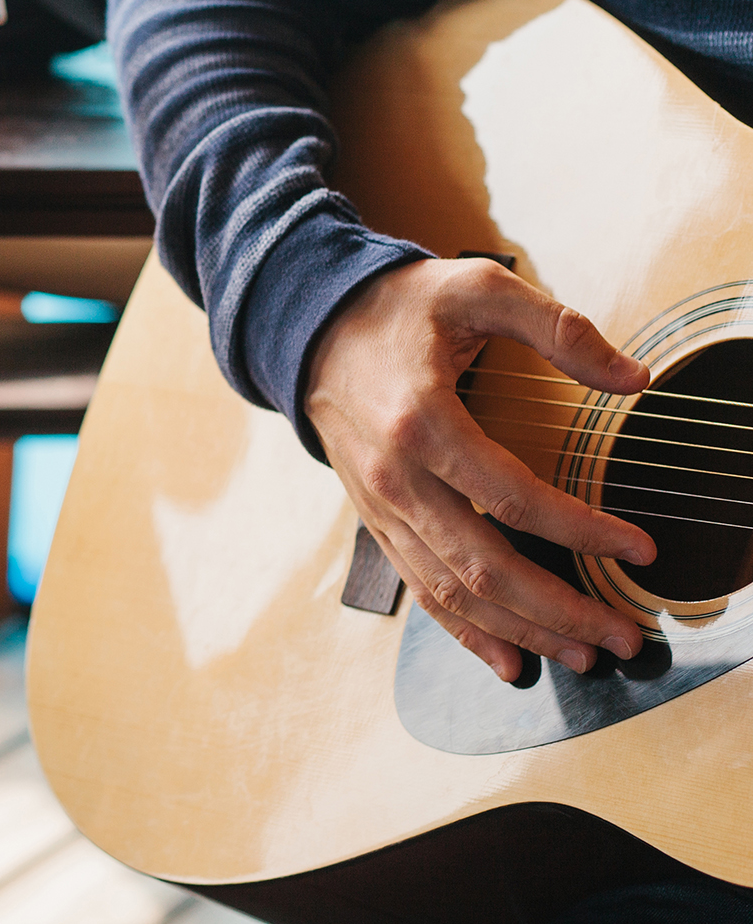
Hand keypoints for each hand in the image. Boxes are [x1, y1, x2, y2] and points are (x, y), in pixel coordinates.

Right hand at [304, 257, 654, 681]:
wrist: (311, 328)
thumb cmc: (399, 309)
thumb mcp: (478, 290)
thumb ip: (559, 328)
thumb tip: (633, 378)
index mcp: (422, 422)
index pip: (513, 495)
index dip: (581, 530)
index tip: (638, 549)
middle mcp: (396, 478)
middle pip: (483, 565)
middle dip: (560, 609)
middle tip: (622, 635)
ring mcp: (382, 507)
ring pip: (453, 590)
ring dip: (522, 630)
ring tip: (582, 655)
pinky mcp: (377, 522)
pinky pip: (421, 590)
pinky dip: (466, 632)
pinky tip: (510, 659)